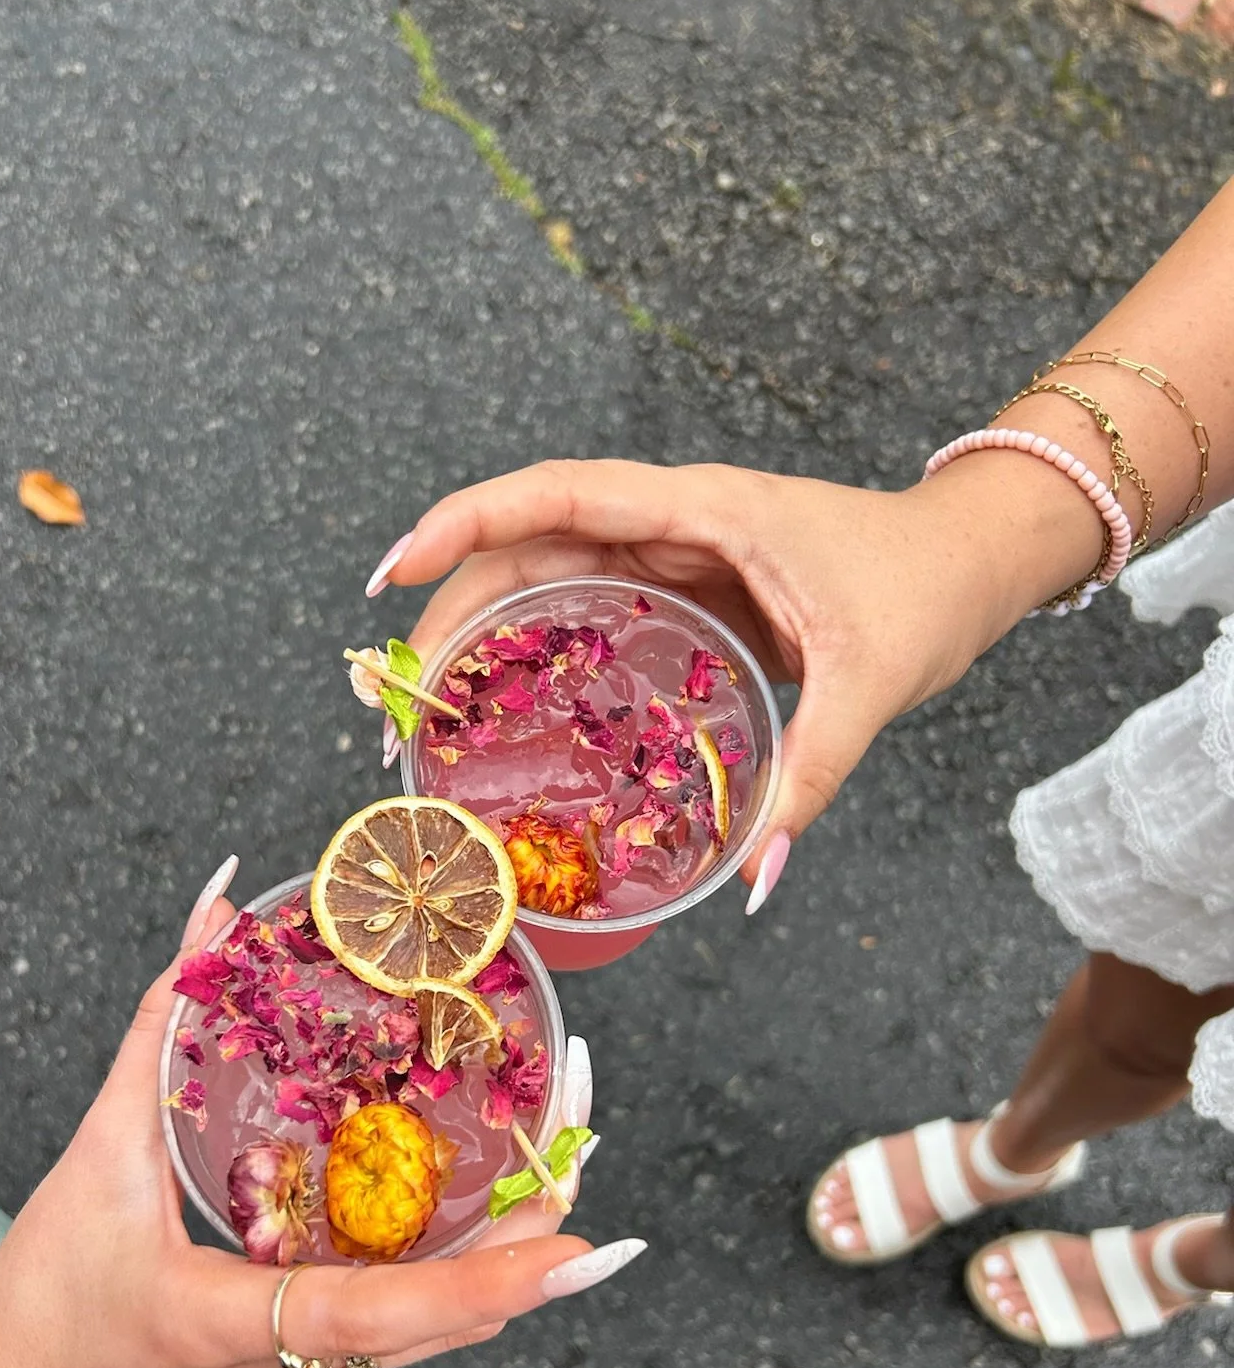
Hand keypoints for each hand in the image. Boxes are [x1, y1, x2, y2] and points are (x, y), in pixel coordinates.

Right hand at [0, 878, 616, 1367]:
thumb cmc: (42, 1297)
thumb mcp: (92, 1159)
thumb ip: (153, 1037)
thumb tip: (211, 919)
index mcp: (233, 1321)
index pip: (377, 1311)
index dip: (482, 1282)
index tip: (573, 1252)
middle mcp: (293, 1366)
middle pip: (445, 1325)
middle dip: (532, 1252)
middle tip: (589, 1156)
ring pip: (437, 1334)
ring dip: (509, 1262)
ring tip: (566, 1170)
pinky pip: (406, 1328)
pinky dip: (461, 1273)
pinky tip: (496, 1212)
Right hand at [382, 458, 1091, 881]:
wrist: (972, 560)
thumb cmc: (926, 592)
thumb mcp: (870, 684)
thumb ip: (810, 778)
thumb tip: (757, 873)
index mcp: (706, 510)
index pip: (560, 495)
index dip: (467, 522)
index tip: (395, 569)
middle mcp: (674, 521)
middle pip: (532, 541)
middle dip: (454, 604)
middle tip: (401, 691)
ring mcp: (674, 553)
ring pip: (550, 571)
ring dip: (482, 625)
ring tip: (427, 704)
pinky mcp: (684, 588)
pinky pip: (587, 603)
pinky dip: (534, 644)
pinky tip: (499, 701)